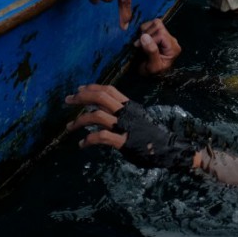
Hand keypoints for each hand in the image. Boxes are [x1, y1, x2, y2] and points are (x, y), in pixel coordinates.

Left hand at [65, 84, 196, 168]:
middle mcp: (127, 112)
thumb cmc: (152, 136)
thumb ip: (123, 114)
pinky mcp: (124, 141)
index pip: (109, 90)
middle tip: (68, 101)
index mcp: (130, 105)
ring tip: (68, 128)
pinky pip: (101, 137)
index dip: (92, 87)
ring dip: (79, 121)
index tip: (79, 90)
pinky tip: (82, 144)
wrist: (169, 149)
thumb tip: (104, 112)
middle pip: (101, 97)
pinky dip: (88, 140)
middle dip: (81, 97)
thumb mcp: (138, 118)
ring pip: (97, 116)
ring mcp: (125, 126)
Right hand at [136, 18, 181, 74]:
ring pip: (155, 23)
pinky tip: (141, 40)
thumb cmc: (152, 74)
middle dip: (146, 34)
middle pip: (158, 26)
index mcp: (173, 48)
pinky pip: (151, 24)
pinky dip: (143, 29)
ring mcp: (165, 36)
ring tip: (140, 43)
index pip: (161, 34)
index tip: (139, 47)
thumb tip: (145, 36)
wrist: (150, 77)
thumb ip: (151, 51)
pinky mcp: (158, 34)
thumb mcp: (153, 66)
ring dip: (144, 31)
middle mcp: (171, 40)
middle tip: (138, 46)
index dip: (149, 38)